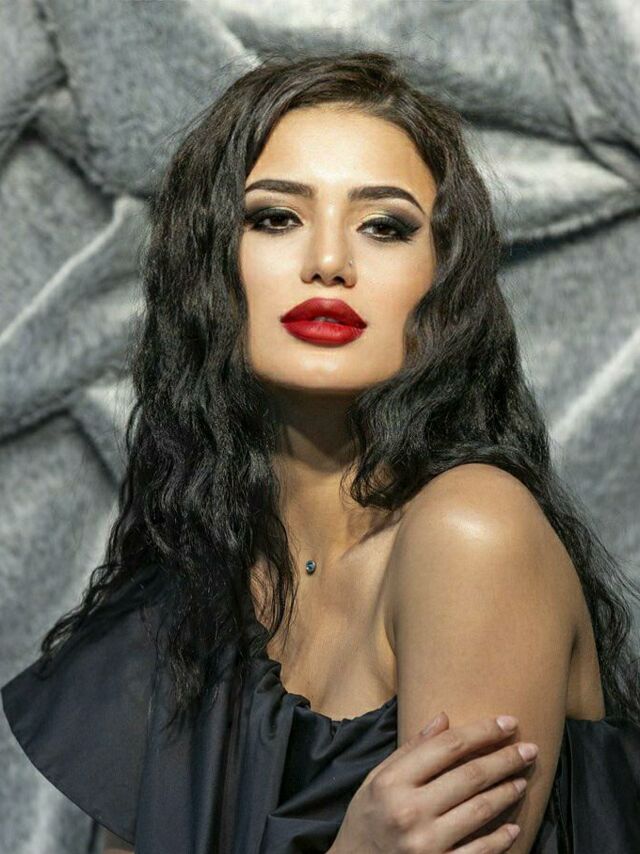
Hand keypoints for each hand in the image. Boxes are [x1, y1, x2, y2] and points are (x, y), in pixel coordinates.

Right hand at [330, 711, 536, 852]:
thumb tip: (444, 717)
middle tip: (530, 749)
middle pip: (470, 776)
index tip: (507, 723)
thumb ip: (411, 749)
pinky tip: (513, 826)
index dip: (482, 732)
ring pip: (480, 810)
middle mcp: (410, 811)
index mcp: (393, 782)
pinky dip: (500, 839)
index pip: (448, 747)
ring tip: (522, 780)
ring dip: (507, 792)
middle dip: (505, 759)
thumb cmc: (365, 820)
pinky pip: (479, 852)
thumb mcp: (376, 779)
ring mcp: (426, 844)